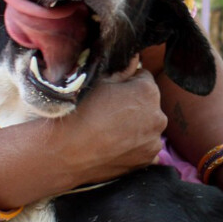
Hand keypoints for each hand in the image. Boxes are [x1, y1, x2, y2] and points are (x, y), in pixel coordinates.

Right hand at [56, 59, 166, 184]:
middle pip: (148, 104)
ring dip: (136, 126)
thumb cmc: (78, 113)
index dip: (127, 83)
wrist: (64, 152)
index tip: (112, 91)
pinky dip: (134, 146)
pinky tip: (114, 146)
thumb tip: (134, 61)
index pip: (144, 78)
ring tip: (110, 131)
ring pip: (147, 126)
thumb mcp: (96, 82)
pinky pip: (144, 147)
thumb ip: (122, 70)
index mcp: (148, 92)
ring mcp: (154, 141)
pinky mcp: (146, 160)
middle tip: (108, 112)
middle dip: (134, 105)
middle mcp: (158, 117)